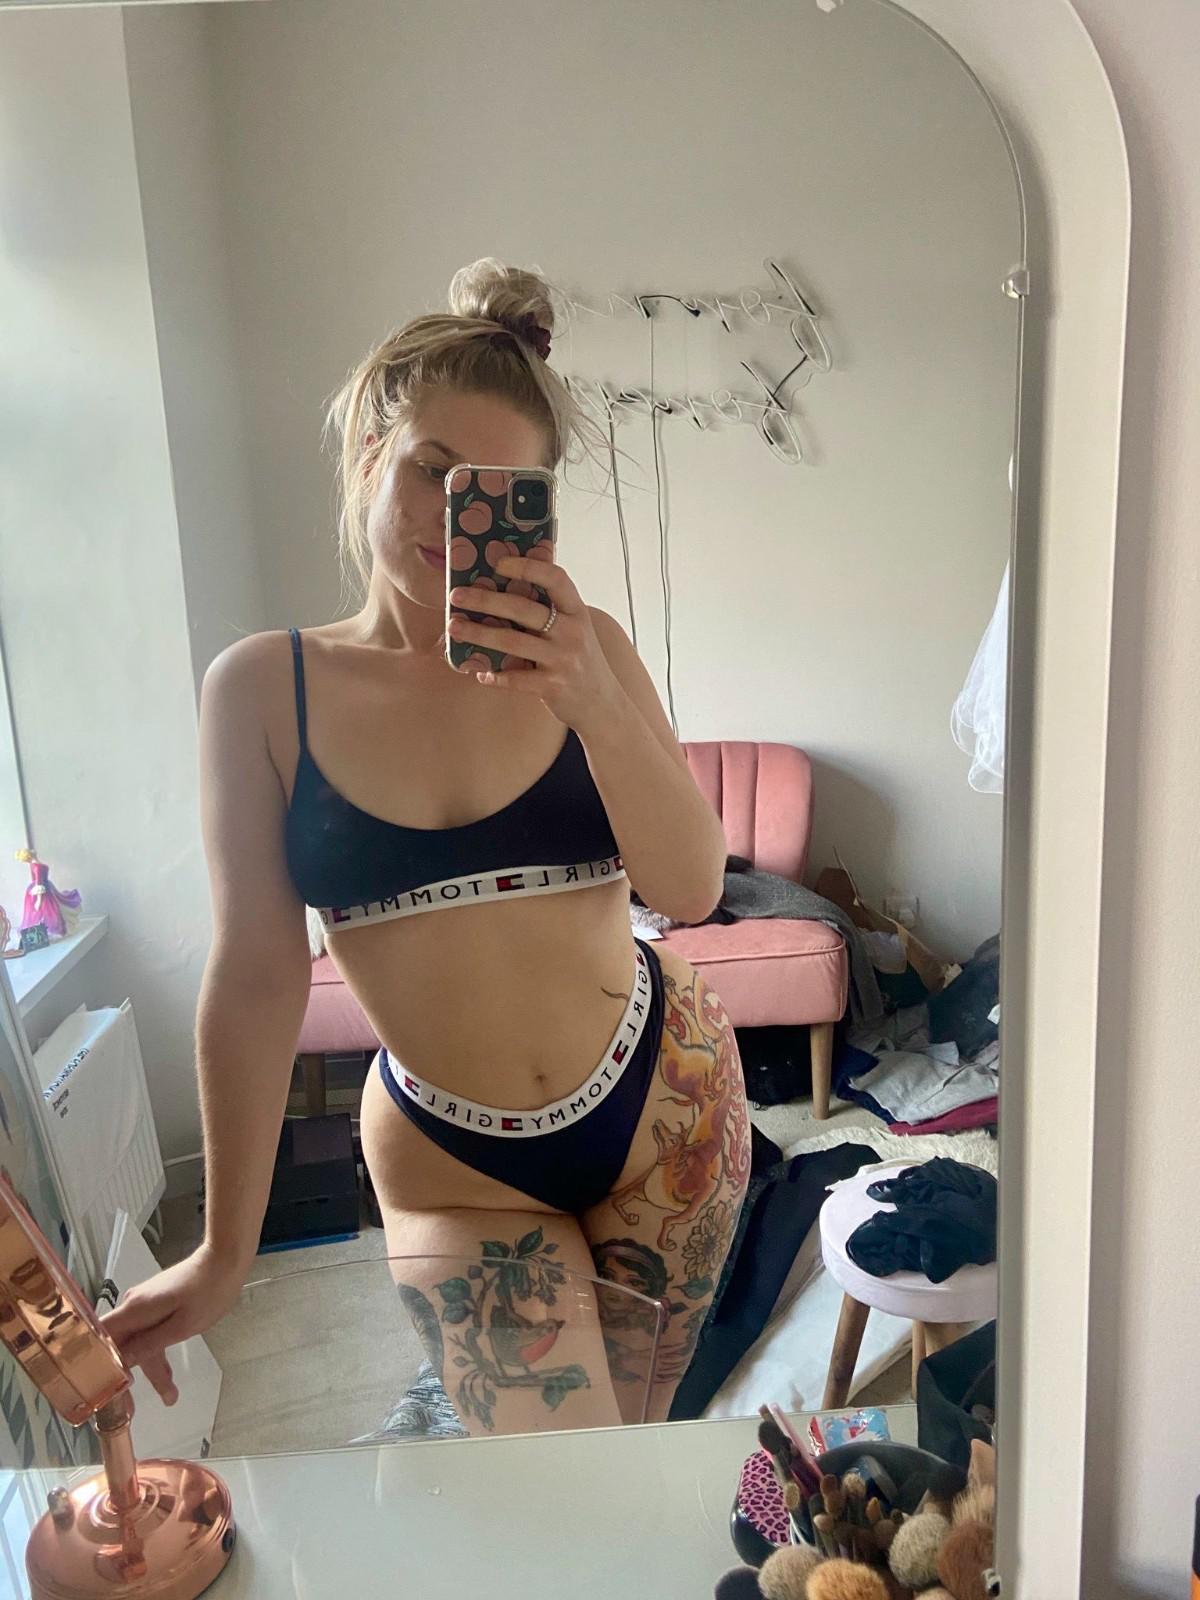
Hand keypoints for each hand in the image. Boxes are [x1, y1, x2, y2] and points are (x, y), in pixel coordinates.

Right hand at [100, 1244, 246, 1403]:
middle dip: (123, 1378)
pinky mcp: (155, 1304)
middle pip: (117, 1346)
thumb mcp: (182, 1326)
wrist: (224, 1258)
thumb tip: (122, 1362)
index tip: (100, 1393)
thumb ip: (150, 1345)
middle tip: (129, 1411)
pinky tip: (167, 1375)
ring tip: (167, 1397)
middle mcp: (133, 1305)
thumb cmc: (208, 1291)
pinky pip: (148, 1334)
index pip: (100, 1341)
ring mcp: (144, 1304)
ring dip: (148, 1369)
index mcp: (134, 1309)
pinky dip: (155, 1354)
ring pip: (136, 1342)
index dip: (96, 1368)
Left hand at [448, 553, 624, 734]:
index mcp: (576, 611)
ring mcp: (563, 660)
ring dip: (478, 634)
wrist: (603, 705)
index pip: (555, 578)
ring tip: (454, 628)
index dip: (527, 567)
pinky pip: (515, 678)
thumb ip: (552, 606)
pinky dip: (494, 675)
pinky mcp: (553, 686)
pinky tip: (479, 672)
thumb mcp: (575, 627)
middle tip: (456, 596)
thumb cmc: (581, 660)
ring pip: (512, 642)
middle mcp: (572, 632)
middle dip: (485, 600)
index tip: (497, 564)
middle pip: (523, 609)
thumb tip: (518, 574)